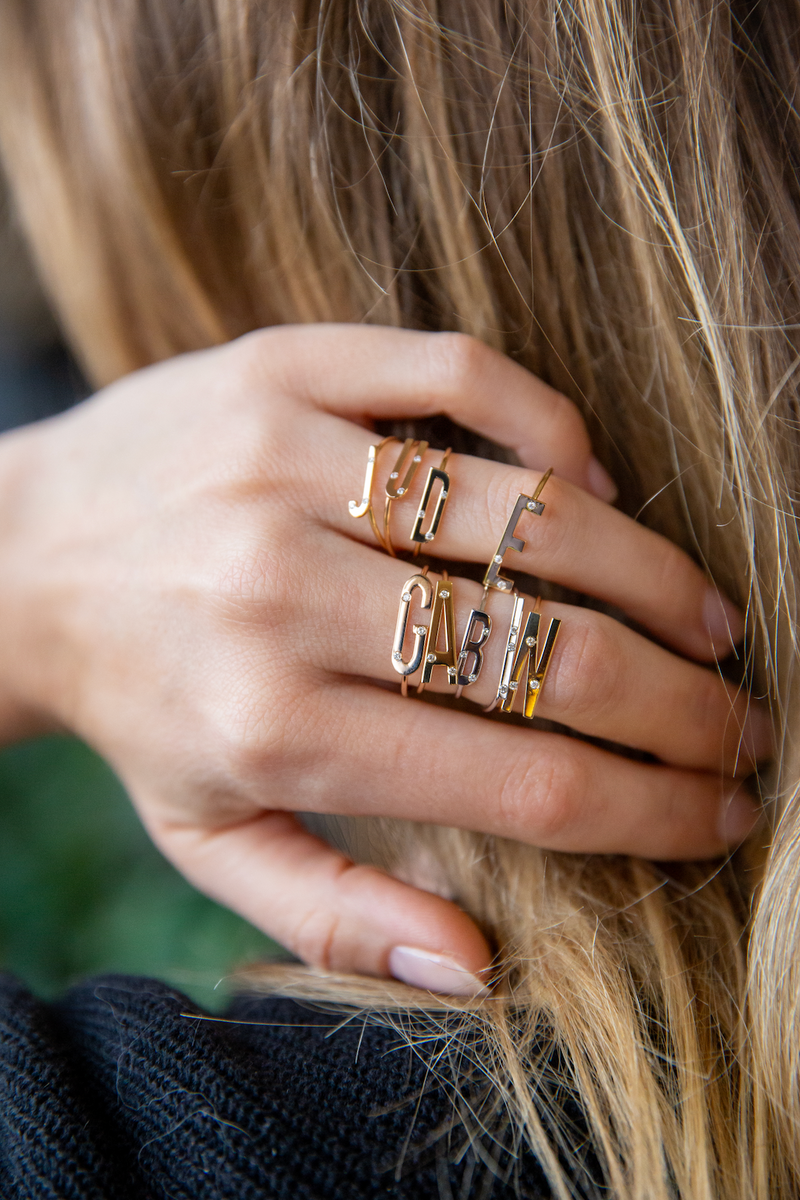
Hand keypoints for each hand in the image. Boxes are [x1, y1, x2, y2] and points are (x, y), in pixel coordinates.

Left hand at [0, 326, 767, 995]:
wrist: (19, 560)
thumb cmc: (138, 707)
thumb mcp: (211, 837)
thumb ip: (336, 912)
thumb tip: (476, 967)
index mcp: (277, 729)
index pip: (526, 780)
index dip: (653, 806)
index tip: (725, 809)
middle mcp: (282, 596)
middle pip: (548, 652)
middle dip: (682, 702)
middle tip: (744, 719)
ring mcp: (283, 465)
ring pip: (526, 513)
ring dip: (650, 573)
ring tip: (707, 618)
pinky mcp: (282, 368)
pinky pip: (461, 378)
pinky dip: (554, 427)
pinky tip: (597, 483)